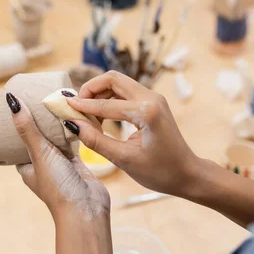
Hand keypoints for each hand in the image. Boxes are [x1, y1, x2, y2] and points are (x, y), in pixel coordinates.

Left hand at [12, 98, 109, 221]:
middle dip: (40, 118)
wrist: (86, 210)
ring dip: (56, 122)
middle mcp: (42, 164)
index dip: (18, 123)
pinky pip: (72, 140)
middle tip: (40, 96)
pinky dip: (72, 129)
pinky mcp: (76, 161)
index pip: (18, 140)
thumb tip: (12, 102)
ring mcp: (60, 163)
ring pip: (56, 137)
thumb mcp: (39, 154)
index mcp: (26, 166)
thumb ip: (27, 129)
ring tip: (56, 99)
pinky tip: (74, 113)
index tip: (20, 103)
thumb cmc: (58, 187)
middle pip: (38, 136)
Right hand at [66, 71, 201, 197]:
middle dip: (91, 89)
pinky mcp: (152, 102)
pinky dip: (110, 99)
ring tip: (88, 114)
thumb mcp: (125, 160)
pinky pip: (125, 92)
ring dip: (100, 93)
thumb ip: (97, 141)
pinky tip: (101, 116)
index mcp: (147, 112)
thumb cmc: (160, 172)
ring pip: (118, 83)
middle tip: (77, 106)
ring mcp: (153, 97)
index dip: (83, 106)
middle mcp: (151, 98)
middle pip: (113, 79)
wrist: (188, 174)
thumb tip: (73, 125)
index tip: (64, 107)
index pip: (106, 104)